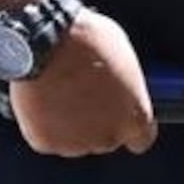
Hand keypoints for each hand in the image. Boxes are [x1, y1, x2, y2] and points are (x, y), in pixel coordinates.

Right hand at [9, 9, 157, 155]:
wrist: (42, 39)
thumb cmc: (86, 41)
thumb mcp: (124, 58)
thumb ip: (124, 85)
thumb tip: (120, 87)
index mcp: (136, 118)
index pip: (141, 139)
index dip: (129, 127)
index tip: (120, 116)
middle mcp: (108, 137)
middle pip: (106, 138)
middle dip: (97, 122)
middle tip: (83, 95)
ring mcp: (75, 143)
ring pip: (75, 141)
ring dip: (70, 124)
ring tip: (60, 92)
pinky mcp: (45, 142)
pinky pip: (46, 137)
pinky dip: (43, 124)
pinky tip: (42, 100)